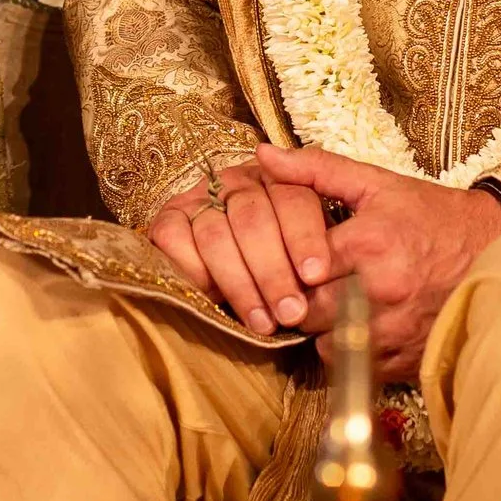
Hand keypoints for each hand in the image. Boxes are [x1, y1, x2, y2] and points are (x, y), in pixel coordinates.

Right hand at [146, 154, 332, 336]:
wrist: (236, 276)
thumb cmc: (291, 266)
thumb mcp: (323, 249)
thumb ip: (333, 243)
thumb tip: (326, 266)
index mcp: (278, 179)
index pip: (293, 198)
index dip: (304, 237)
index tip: (315, 275)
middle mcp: (236, 182)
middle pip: (253, 219)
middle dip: (273, 271)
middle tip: (291, 312)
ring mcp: (199, 199)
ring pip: (216, 234)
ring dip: (239, 283)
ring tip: (262, 322)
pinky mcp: (168, 219)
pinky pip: (173, 238)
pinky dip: (193, 270)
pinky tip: (213, 298)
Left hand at [255, 143, 500, 383]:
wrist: (495, 255)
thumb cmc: (433, 217)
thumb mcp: (377, 183)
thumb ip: (316, 169)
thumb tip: (264, 156)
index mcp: (368, 244)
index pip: (297, 266)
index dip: (281, 263)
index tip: (282, 257)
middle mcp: (380, 292)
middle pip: (306, 309)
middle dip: (296, 298)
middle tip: (300, 283)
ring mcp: (394, 331)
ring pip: (324, 344)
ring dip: (318, 328)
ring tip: (327, 303)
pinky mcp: (404, 361)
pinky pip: (354, 366)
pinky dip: (346, 350)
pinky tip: (353, 324)